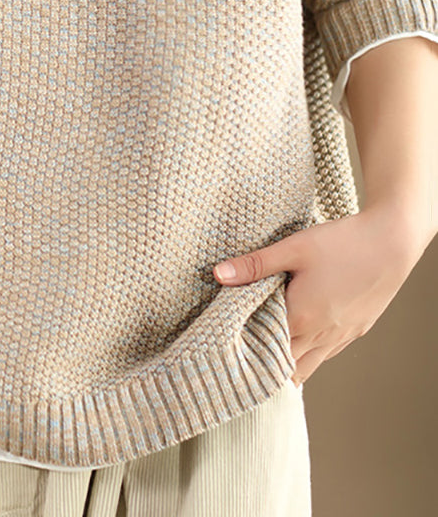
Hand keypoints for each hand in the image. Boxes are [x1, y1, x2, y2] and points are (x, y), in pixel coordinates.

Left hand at [212, 204, 428, 386]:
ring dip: (287, 363)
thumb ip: (255, 265)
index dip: (245, 350)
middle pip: (285, 366)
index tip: (226, 346)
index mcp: (301, 318)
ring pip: (308, 365)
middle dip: (263, 363)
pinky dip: (309, 354)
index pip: (265, 350)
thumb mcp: (293, 248)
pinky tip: (298, 342)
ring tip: (264, 355)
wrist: (392, 243)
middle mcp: (322, 335)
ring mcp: (341, 336)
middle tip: (239, 356)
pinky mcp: (356, 331)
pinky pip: (326, 353)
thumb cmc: (342, 243)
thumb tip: (218, 275)